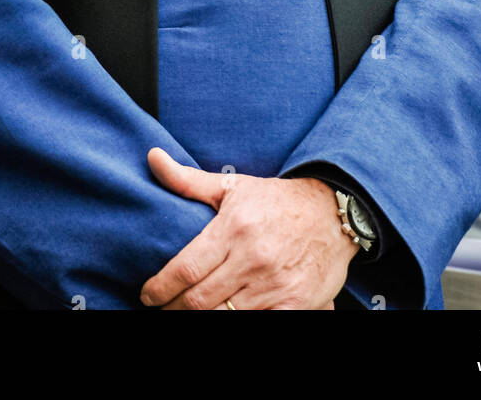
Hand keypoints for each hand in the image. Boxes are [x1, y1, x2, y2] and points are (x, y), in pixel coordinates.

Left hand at [139, 147, 358, 309]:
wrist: (333, 214)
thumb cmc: (276, 200)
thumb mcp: (233, 185)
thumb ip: (188, 180)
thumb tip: (152, 157)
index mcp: (235, 227)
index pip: (186, 268)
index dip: (160, 287)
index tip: (147, 294)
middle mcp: (253, 257)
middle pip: (199, 300)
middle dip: (173, 308)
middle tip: (163, 308)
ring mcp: (275, 285)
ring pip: (224, 317)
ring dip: (201, 318)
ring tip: (186, 312)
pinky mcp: (294, 305)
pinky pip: (257, 323)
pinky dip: (236, 321)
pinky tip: (225, 314)